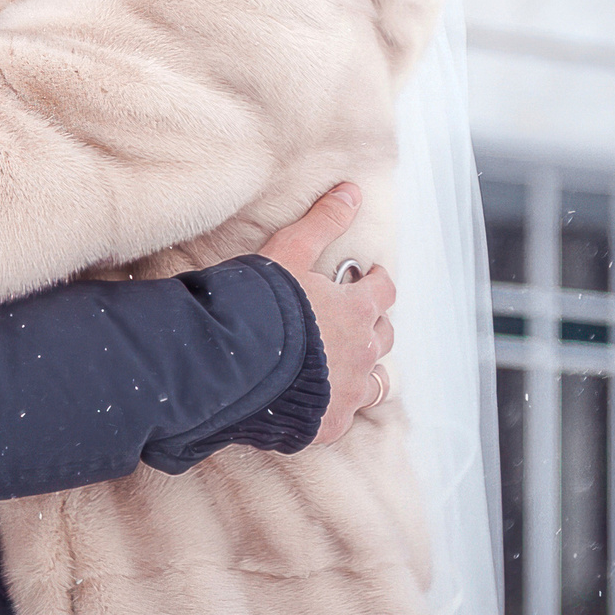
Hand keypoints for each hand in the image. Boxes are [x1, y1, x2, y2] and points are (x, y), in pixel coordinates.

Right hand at [257, 183, 395, 446]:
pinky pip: (345, 415)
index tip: (368, 277)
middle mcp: (362, 354)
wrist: (230, 364)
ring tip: (348, 363)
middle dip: (374, 325)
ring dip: (366, 369)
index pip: (384, 292)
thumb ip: (323, 221)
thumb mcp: (290, 252)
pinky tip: (323, 400)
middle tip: (354, 318)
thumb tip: (352, 189)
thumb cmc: (259, 304)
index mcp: (357, 311)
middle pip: (384, 337)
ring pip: (377, 382)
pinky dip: (339, 404)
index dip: (376, 282)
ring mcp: (347, 393)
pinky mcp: (327, 424)